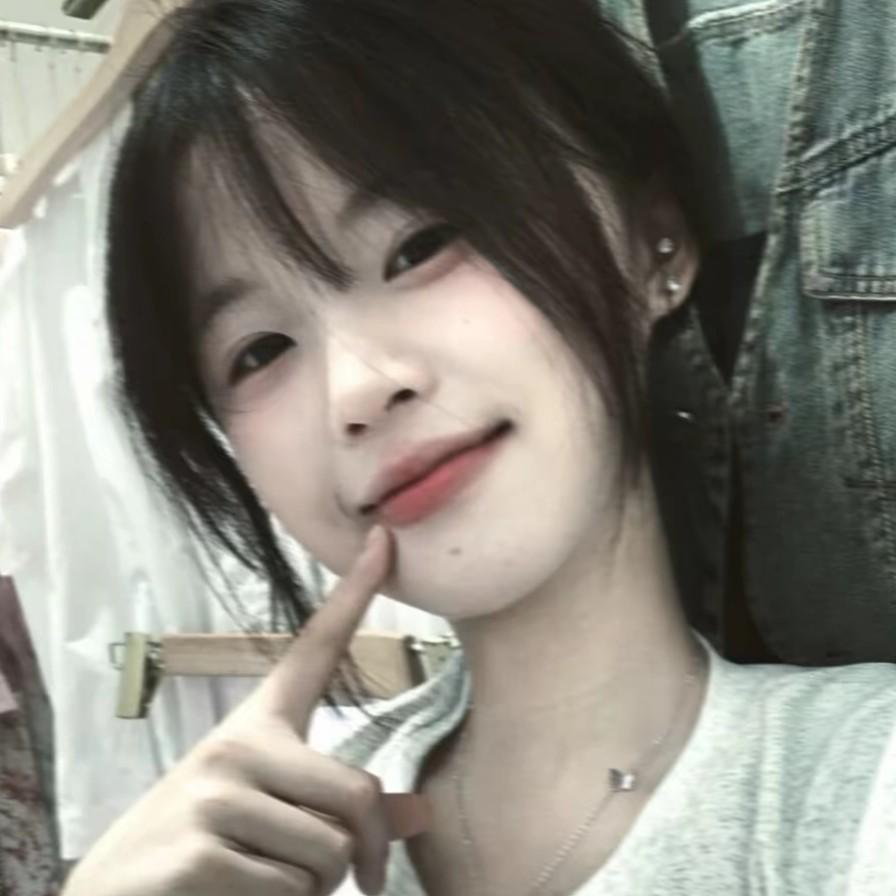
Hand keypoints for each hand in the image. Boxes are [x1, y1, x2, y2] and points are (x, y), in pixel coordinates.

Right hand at [64, 526, 403, 895]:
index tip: (386, 540)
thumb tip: (421, 815)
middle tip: (334, 878)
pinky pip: (290, 894)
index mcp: (259, 726)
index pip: (318, 647)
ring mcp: (214, 793)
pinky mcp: (197, 852)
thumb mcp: (273, 818)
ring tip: (260, 881)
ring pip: (329, 857)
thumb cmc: (205, 851)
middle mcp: (238, 744)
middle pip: (357, 797)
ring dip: (314, 891)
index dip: (356, 593)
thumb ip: (339, 812)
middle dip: (358, 856)